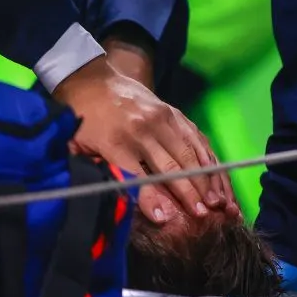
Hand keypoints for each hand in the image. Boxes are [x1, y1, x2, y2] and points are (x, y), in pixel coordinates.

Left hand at [54, 55, 240, 224]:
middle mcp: (143, 128)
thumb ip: (94, 171)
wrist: (93, 79)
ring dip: (206, 178)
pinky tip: (218, 177)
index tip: (164, 218)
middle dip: (189, 192)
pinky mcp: (175, 113)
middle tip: (205, 214)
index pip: (136, 174)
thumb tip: (112, 201)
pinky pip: (197, 138)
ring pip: (190, 152)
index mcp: (115, 140)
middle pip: (171, 165)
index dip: (150, 198)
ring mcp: (163, 118)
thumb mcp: (77, 146)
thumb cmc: (83, 119)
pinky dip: (209, 159)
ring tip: (219, 201)